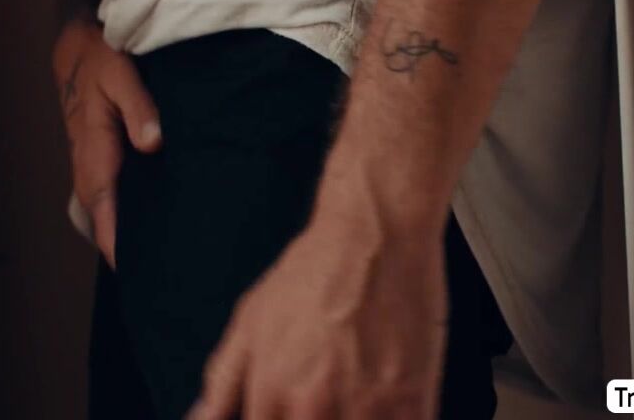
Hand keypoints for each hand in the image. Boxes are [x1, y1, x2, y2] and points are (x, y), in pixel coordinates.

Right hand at [52, 20, 161, 266]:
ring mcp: (93, 157)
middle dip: (116, 243)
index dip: (113, 234)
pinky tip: (144, 223)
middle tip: (145, 276)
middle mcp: (90, 157)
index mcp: (93, 144)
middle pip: (101, 211)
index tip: (128, 263)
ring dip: (118, 230)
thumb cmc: (106, 56)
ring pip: (104, 203)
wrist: (84, 42)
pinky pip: (110, 189)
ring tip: (146, 261)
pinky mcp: (102, 152)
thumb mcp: (122, 72)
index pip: (103, 200)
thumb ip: (138, 106)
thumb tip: (152, 143)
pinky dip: (120, 210)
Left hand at [189, 217, 447, 419]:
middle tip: (328, 406)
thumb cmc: (315, 270)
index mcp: (270, 397)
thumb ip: (222, 385)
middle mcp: (313, 409)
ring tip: (355, 405)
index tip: (289, 419)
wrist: (373, 233)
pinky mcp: (411, 400)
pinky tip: (387, 409)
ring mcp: (366, 409)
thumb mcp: (250, 322)